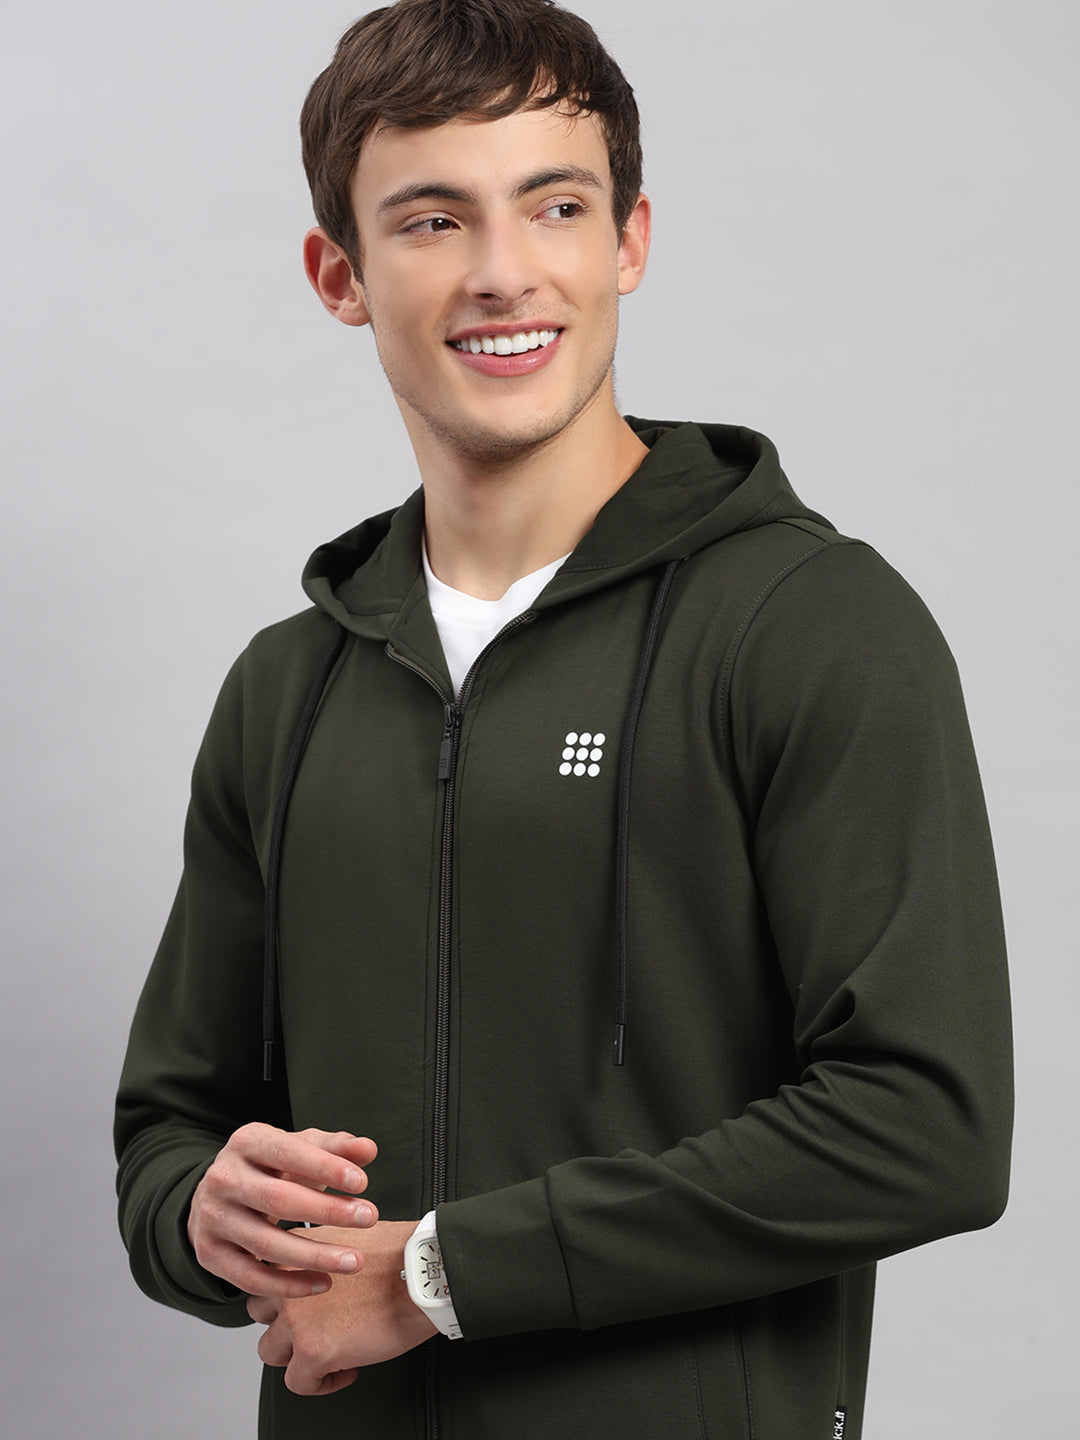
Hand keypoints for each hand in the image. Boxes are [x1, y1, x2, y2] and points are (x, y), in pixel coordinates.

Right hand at [188, 1123, 379, 1297]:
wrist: (216, 1195)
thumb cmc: (269, 1168)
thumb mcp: (299, 1148)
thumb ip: (335, 1148)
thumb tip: (368, 1149)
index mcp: (247, 1142)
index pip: (288, 1152)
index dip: (325, 1168)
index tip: (362, 1182)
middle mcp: (223, 1178)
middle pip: (277, 1199)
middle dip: (328, 1211)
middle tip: (369, 1218)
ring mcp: (213, 1218)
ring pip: (265, 1243)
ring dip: (315, 1255)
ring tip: (354, 1260)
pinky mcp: (209, 1253)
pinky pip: (250, 1277)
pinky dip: (288, 1285)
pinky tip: (323, 1283)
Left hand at [247, 1221, 436, 1394]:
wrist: (423, 1273)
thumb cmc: (400, 1254)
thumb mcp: (348, 1238)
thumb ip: (321, 1253)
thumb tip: (318, 1273)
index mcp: (296, 1250)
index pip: (267, 1277)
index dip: (287, 1292)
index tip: (308, 1302)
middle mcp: (287, 1282)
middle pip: (259, 1313)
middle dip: (283, 1323)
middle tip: (313, 1328)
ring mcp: (296, 1318)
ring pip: (270, 1351)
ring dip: (297, 1355)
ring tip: (328, 1352)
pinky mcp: (312, 1350)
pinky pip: (298, 1383)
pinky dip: (320, 1383)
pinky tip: (347, 1368)